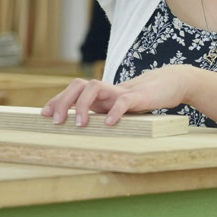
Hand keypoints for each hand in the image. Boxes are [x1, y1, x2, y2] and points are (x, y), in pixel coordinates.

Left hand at [42, 64, 195, 126]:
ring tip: (80, 124)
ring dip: (82, 105)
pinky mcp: (139, 96)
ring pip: (94, 87)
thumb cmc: (146, 99)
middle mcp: (108, 91)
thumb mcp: (122, 108)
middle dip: (62, 101)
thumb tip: (90, 133)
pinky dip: (115, 112)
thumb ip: (107, 114)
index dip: (57, 100)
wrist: (173, 83)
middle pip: (77, 85)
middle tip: (55, 120)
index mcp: (102, 95)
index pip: (73, 90)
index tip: (43, 114)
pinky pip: (123, 102)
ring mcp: (122, 92)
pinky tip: (109, 123)